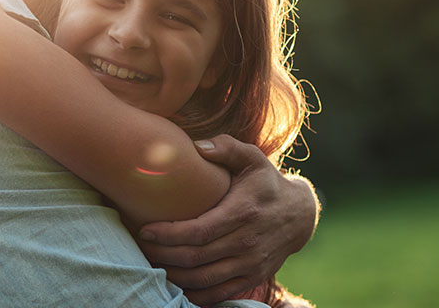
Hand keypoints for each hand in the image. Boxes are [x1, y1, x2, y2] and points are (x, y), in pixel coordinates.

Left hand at [137, 134, 318, 305]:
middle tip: (140, 246)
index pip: (198, 231)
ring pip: (203, 279)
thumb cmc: (265, 181)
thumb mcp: (252, 158)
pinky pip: (218, 293)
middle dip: (162, 254)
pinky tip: (175, 283)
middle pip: (195, 258)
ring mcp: (250, 264)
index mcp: (242, 213)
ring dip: (173, 275)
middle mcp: (246, 243)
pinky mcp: (252, 277)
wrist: (299, 215)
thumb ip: (226, 148)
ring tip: (151, 262)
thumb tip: (198, 146)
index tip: (145, 230)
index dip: (168, 234)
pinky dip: (194, 293)